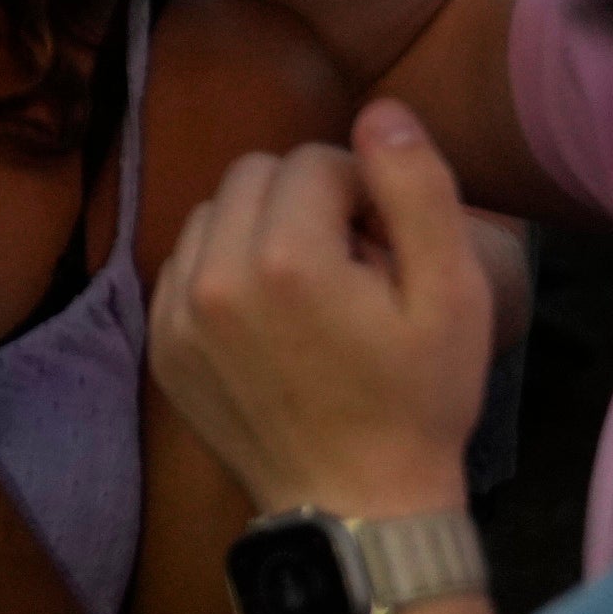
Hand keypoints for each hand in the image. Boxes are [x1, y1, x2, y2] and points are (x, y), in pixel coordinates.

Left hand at [157, 104, 490, 523]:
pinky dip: (225, 269)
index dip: (364, 191)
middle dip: (307, 200)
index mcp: (285, 258)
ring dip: (261, 228)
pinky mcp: (159, 345)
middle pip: (253, 174)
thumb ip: (416, 189)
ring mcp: (175, 314)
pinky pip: (185, 264)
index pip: (314, 161)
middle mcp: (213, 277)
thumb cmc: (418, 400)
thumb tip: (380, 110)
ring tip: (313, 289)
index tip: (388, 246)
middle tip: (354, 262)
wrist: (358, 503)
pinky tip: (272, 316)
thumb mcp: (453, 293)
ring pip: (213, 213)